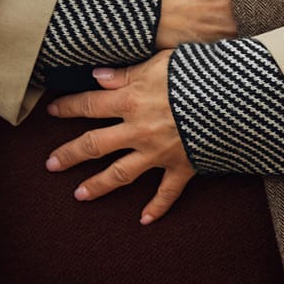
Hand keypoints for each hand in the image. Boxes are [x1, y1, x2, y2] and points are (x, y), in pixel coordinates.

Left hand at [45, 51, 192, 224]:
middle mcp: (138, 130)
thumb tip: (97, 76)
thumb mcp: (159, 62)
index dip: (68, 108)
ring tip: (79, 195)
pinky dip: (156, 208)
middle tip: (50, 164)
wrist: (233, 98)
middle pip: (95, 144)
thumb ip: (126, 72)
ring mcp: (158, 152)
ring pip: (120, 174)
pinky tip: (144, 220)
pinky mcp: (182, 166)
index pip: (89, 105)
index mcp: (131, 100)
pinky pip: (166, 192)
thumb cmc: (196, 73)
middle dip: (69, 155)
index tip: (51, 112)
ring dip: (98, 185)